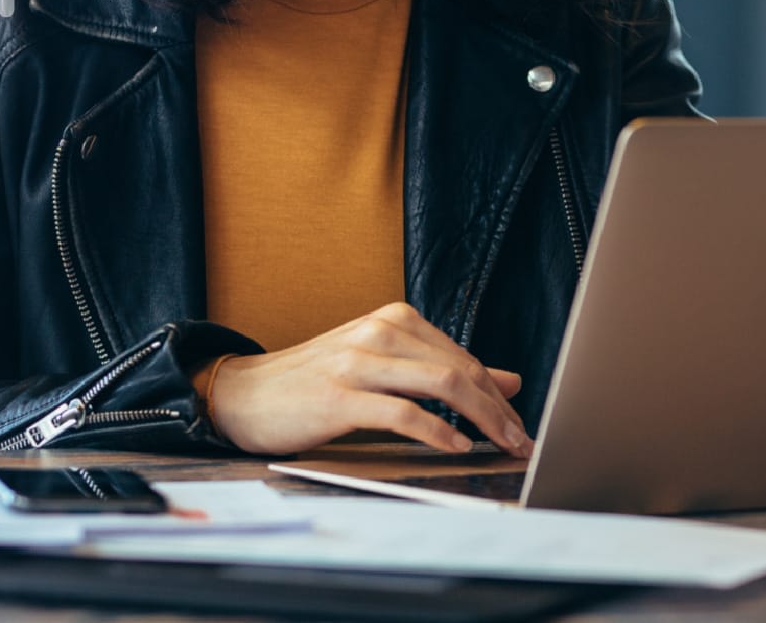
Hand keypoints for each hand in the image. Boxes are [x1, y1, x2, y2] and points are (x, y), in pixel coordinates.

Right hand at [205, 302, 533, 457]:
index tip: (519, 425)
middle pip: (461, 369)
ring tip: (500, 445)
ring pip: (442, 384)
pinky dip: (437, 431)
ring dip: (481, 419)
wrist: (243, 393)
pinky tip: (455, 446)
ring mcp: (359, 361)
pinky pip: (403, 413)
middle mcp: (382, 332)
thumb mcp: (385, 367)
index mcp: (396, 320)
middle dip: (499, 409)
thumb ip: (443, 370)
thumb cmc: (316, 383)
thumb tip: (509, 381)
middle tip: (522, 441)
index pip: (464, 358)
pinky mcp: (339, 396)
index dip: (498, 395)